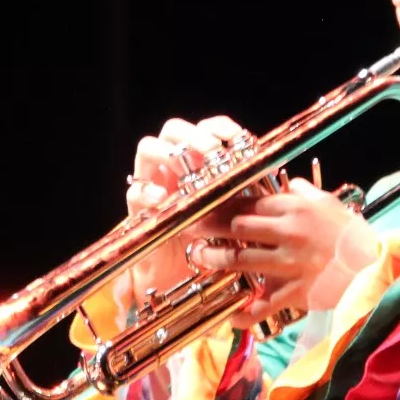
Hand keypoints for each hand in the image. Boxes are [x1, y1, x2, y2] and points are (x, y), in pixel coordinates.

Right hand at [124, 115, 253, 305]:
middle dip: (195, 137)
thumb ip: (240, 189)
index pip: (206, 128)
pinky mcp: (137, 206)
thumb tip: (264, 170)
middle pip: (174, 129)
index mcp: (196, 159)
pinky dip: (149, 191)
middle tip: (213, 153)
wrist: (179, 273)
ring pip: (147, 148)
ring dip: (168, 153)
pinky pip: (136, 191)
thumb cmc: (208, 238)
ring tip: (187, 171)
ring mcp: (152, 181)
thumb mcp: (229, 211)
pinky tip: (164, 199)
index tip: (239, 138)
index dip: (221, 127)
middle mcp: (172, 164)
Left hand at [190, 177, 382, 329]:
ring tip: (201, 259)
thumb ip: (306, 193)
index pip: (250, 203)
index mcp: (296, 209)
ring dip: (217, 260)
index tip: (205, 207)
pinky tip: (230, 318)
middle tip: (192, 230)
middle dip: (212, 228)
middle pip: (239, 228)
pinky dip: (246, 313)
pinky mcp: (296, 291)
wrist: (378, 269)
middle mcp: (289, 233)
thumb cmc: (354, 236)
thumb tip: (290, 184)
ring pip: (242, 260)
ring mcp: (290, 263)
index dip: (223, 205)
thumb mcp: (330, 205)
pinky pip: (264, 303)